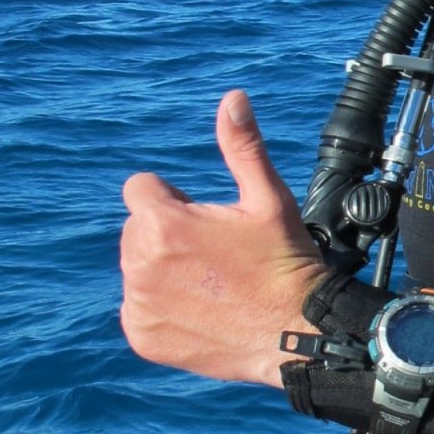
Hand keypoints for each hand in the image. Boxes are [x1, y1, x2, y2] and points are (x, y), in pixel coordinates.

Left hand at [120, 89, 326, 385]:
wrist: (296, 334)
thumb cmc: (286, 262)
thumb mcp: (269, 198)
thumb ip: (241, 146)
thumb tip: (233, 99)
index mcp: (163, 223)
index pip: (140, 190)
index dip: (174, 200)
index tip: (205, 221)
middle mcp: (140, 263)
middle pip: (136, 229)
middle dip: (167, 233)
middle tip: (215, 255)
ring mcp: (138, 303)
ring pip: (137, 267)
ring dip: (163, 269)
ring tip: (209, 283)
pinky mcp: (142, 335)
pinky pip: (138, 307)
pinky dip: (162, 308)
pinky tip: (200, 310)